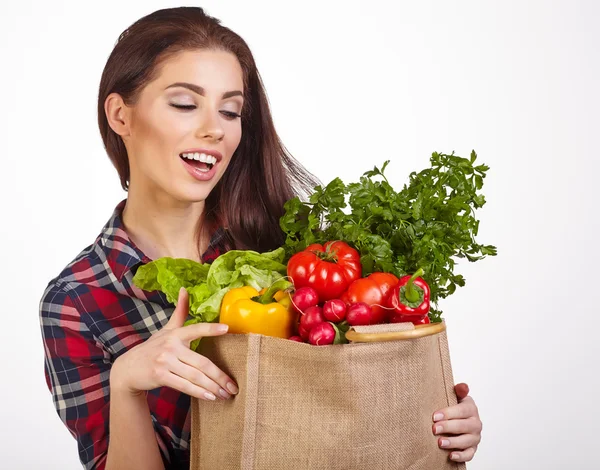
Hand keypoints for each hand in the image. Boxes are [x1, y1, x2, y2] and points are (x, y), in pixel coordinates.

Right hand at [110, 287, 238, 400]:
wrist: (127, 369)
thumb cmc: (152, 348)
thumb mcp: (166, 329)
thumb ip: (179, 312)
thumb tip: (185, 289)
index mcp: (175, 334)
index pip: (196, 329)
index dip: (211, 329)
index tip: (226, 329)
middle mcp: (171, 346)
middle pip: (202, 363)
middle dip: (220, 376)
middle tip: (233, 386)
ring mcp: (165, 362)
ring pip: (195, 376)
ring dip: (212, 387)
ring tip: (225, 394)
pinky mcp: (160, 376)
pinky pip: (184, 385)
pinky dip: (199, 392)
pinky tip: (210, 397)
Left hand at [432, 383, 481, 462]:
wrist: (458, 420)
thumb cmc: (454, 407)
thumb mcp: (456, 397)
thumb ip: (459, 391)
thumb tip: (463, 386)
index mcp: (471, 408)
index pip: (462, 410)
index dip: (449, 413)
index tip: (435, 416)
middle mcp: (476, 423)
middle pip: (464, 426)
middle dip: (448, 427)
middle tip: (434, 429)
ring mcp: (475, 437)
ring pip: (467, 441)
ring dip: (453, 442)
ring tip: (440, 443)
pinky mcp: (473, 448)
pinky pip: (469, 454)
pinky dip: (461, 456)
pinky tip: (451, 455)